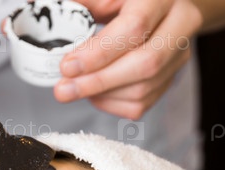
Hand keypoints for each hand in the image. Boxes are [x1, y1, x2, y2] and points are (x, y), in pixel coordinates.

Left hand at [53, 0, 202, 118]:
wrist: (156, 6)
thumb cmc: (124, 0)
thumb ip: (83, 5)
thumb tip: (45, 13)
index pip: (134, 28)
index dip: (98, 53)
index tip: (67, 66)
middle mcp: (180, 24)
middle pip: (145, 63)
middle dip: (98, 82)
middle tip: (64, 89)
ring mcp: (179, 54)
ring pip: (143, 89)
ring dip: (102, 95)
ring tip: (75, 87)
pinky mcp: (171, 77)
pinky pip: (141, 104)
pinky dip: (111, 104)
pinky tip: (95, 93)